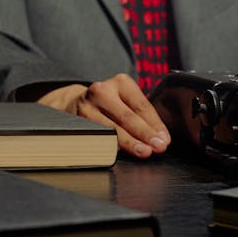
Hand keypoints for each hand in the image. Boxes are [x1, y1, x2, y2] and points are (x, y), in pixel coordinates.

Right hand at [37, 74, 170, 158]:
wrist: (73, 103)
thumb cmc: (108, 105)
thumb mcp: (125, 101)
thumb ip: (141, 116)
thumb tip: (160, 137)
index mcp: (120, 83)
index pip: (141, 105)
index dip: (155, 124)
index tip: (165, 139)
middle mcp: (102, 91)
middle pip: (127, 116)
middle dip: (145, 134)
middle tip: (158, 147)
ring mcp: (87, 106)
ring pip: (111, 128)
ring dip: (130, 142)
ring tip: (144, 152)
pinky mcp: (77, 121)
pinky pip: (97, 136)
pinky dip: (110, 146)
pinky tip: (119, 153)